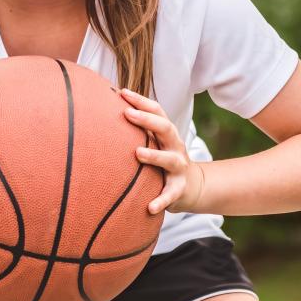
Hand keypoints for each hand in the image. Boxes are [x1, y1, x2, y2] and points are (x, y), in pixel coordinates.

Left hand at [120, 89, 204, 214]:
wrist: (192, 186)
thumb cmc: (164, 157)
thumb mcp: (155, 140)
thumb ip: (140, 127)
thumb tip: (108, 106)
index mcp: (167, 132)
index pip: (157, 111)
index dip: (141, 100)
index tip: (122, 92)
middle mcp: (175, 146)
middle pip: (165, 128)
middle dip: (147, 120)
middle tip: (127, 114)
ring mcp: (178, 167)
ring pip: (169, 159)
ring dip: (155, 155)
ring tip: (138, 153)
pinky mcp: (179, 189)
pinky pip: (170, 195)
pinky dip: (161, 200)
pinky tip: (149, 207)